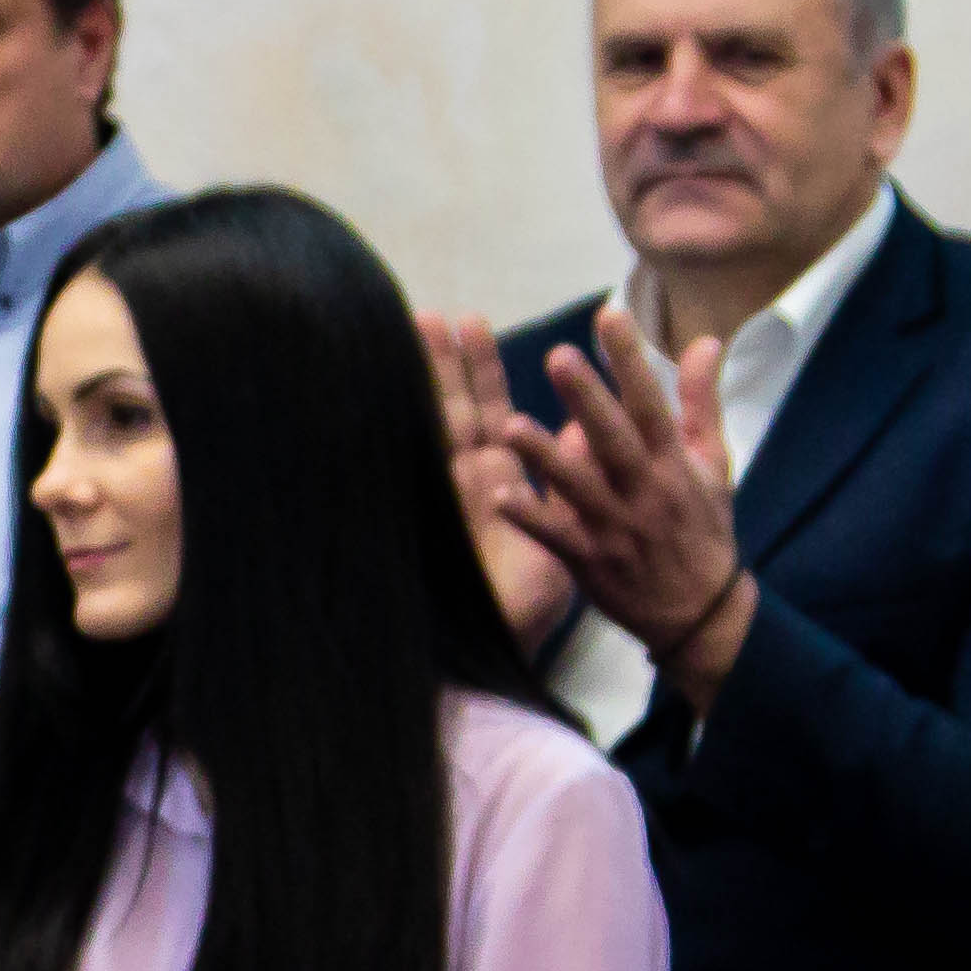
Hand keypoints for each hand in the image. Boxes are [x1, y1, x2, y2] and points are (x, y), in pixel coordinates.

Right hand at [416, 311, 578, 651]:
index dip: (480, 368)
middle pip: (454, 408)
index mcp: (501, 479)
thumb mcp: (563, 535)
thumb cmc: (527, 605)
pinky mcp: (427, 521)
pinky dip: (403, 437)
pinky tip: (382, 398)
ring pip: (433, 430)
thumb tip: (588, 427)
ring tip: (413, 336)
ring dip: (426, 385)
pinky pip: (417, 472)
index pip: (490, 409)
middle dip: (445, 363)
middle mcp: (465, 483)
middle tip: (436, 316)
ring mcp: (441, 500)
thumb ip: (572, 477)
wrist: (496, 654)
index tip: (470, 322)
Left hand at [494, 304, 754, 705]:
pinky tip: (501, 497)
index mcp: (673, 463)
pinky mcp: (590, 562)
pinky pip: (557, 538)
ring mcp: (615, 528)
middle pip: (614, 439)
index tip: (610, 315)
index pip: (652, 403)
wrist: (700, 612)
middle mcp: (644, 490)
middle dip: (587, 398)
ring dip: (545, 457)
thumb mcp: (715, 464)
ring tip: (510, 425)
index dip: (631, 360)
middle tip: (557, 356)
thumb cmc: (703, 528)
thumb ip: (701, 400)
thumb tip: (704, 340)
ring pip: (578, 488)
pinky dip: (530, 519)